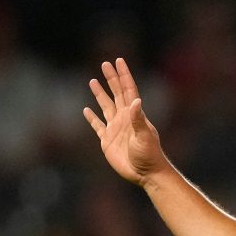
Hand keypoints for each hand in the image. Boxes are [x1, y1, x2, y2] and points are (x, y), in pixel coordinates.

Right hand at [83, 58, 167, 185]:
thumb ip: (138, 119)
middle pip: (116, 94)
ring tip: (93, 81)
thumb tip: (135, 101)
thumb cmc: (149, 155)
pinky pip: (97, 126)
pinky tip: (86, 110)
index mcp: (134, 115)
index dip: (123, 75)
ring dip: (100, 94)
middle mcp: (124, 118)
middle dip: (111, 79)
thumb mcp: (144, 137)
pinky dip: (91, 118)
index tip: (119, 61)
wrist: (145, 174)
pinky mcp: (107, 141)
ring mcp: (115, 129)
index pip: (128, 90)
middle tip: (105, 64)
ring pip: (105, 107)